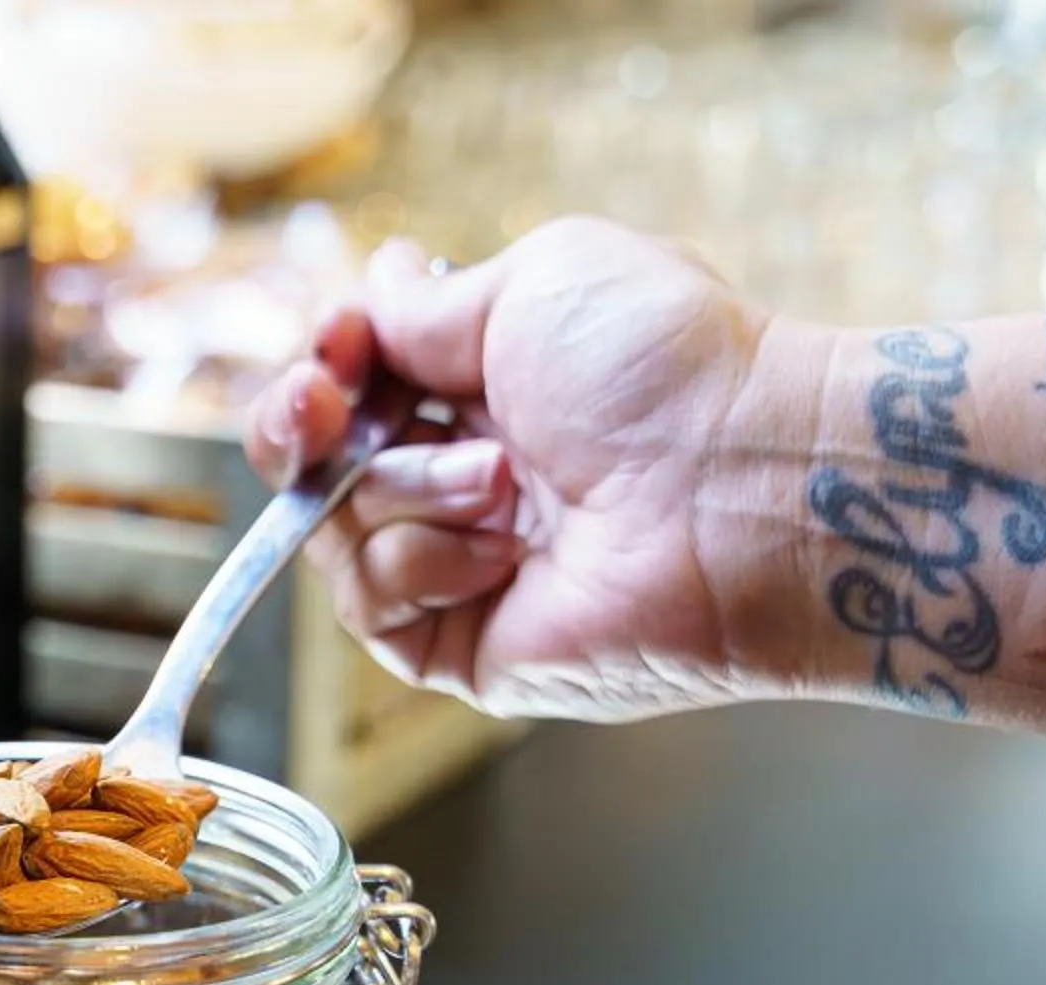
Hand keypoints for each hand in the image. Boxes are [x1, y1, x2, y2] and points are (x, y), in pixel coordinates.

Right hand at [248, 220, 811, 721]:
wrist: (742, 489)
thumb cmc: (668, 373)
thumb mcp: (534, 279)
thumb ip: (425, 303)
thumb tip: (372, 287)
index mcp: (486, 386)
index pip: (348, 382)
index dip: (323, 362)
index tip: (337, 344)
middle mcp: (464, 476)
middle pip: (311, 459)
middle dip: (304, 421)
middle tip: (327, 403)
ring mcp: (458, 563)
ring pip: (332, 527)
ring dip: (405, 487)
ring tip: (501, 479)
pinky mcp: (459, 643)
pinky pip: (372, 603)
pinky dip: (421, 561)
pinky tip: (499, 549)